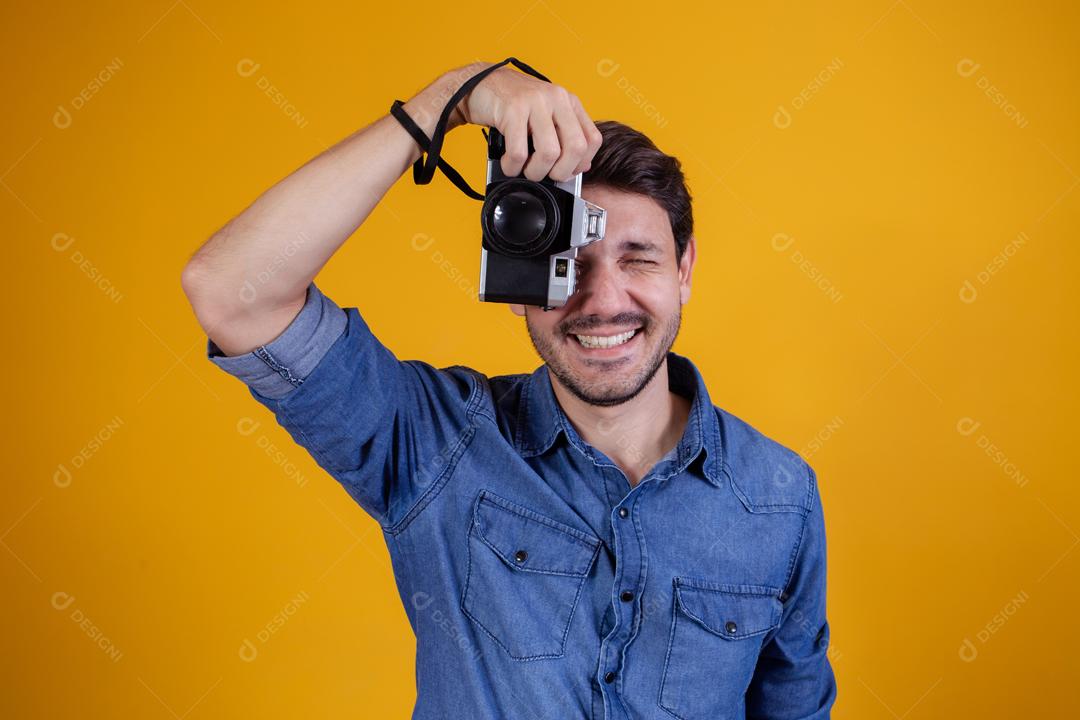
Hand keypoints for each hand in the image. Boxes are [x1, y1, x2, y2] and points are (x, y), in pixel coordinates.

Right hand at [449, 61, 602, 181]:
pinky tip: (508, 163)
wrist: (479, 84)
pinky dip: (513, 166)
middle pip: (575, 148)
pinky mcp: (513, 110)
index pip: (592, 140)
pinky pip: (520, 152)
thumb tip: (581, 166)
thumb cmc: (511, 104)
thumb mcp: (544, 115)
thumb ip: (563, 135)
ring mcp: (536, 102)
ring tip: (524, 169)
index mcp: (568, 101)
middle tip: (546, 174)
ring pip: (549, 153)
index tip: (565, 170)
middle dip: (560, 172)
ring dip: (535, 171)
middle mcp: (556, 98)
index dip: (580, 163)